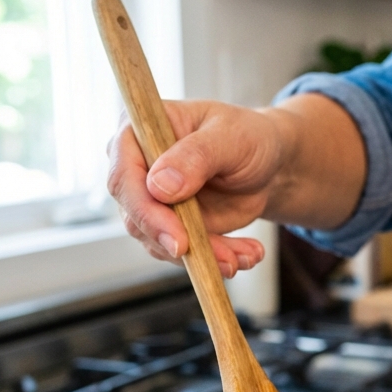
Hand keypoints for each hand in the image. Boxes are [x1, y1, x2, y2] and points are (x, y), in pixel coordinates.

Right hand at [108, 93, 366, 277]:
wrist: (267, 164)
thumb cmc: (246, 137)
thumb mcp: (230, 138)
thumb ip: (196, 156)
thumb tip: (159, 187)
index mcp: (138, 131)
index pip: (124, 176)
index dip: (146, 211)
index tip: (178, 239)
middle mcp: (136, 168)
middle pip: (136, 216)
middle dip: (177, 243)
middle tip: (221, 260)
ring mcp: (151, 202)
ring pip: (160, 242)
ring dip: (206, 255)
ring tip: (247, 255)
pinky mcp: (170, 227)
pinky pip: (182, 254)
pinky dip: (215, 260)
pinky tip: (246, 255)